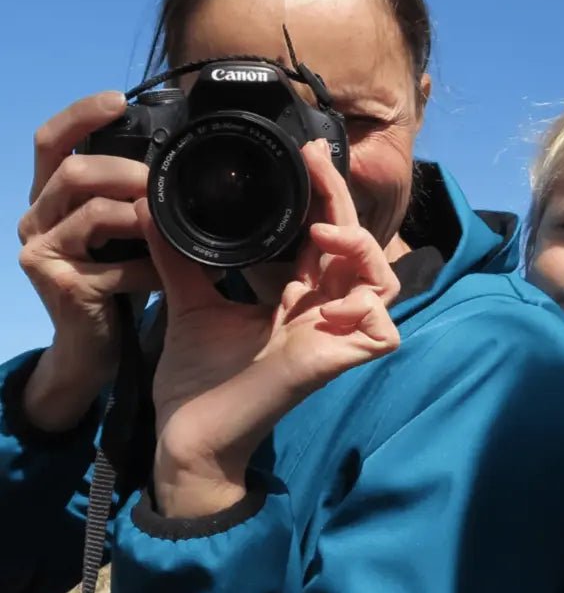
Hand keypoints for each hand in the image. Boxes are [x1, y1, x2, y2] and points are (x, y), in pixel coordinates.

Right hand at [18, 92, 159, 430]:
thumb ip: (129, 201)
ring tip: (173, 223)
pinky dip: (152, 268)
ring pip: (92, 212)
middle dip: (123, 170)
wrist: (92, 346)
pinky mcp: (60, 285)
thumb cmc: (113, 285)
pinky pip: (116, 266)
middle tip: (160, 181)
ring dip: (141, 215)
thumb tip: (174, 170)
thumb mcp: (118, 236)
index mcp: (50, 199)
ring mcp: (41, 253)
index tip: (119, 99)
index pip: (51, 142)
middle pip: (72, 171)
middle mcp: (36, 219)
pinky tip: (173, 274)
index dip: (80, 115)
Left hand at [148, 140, 399, 517]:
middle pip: (358, 247)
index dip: (325, 196)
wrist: (187, 435)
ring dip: (362, 249)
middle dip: (341, 201)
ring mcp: (332, 338)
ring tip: (323, 232)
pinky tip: (331, 301)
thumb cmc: (198, 380)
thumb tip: (151, 208)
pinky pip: (382, 331)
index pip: (325, 238)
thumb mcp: (189, 304)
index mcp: (296, 298)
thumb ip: (181, 258)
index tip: (306, 156)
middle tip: (316, 162)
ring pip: (384, 283)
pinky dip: (368, 309)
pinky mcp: (333, 364)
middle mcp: (321, 313)